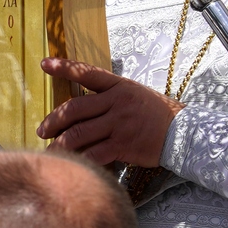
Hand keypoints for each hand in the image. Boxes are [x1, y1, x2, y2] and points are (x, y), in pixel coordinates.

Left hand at [36, 58, 179, 167]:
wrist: (184, 133)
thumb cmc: (157, 114)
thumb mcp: (135, 95)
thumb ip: (109, 97)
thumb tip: (78, 108)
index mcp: (119, 86)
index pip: (88, 73)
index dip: (65, 68)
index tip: (44, 64)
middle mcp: (117, 103)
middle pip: (74, 109)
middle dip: (53, 121)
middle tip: (42, 130)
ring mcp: (119, 124)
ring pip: (79, 133)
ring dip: (60, 143)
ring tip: (51, 150)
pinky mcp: (123, 145)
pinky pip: (93, 153)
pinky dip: (78, 159)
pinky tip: (70, 164)